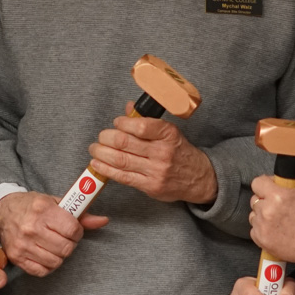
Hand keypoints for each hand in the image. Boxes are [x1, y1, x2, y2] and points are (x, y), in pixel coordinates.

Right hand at [0, 190, 102, 277]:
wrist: (4, 212)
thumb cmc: (32, 206)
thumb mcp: (55, 203)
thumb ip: (80, 214)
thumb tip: (103, 221)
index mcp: (43, 210)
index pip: (72, 230)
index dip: (77, 232)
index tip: (73, 230)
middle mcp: (31, 228)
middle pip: (66, 248)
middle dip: (70, 244)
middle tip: (65, 238)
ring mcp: (22, 244)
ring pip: (56, 261)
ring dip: (59, 255)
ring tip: (54, 245)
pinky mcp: (16, 257)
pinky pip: (42, 271)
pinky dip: (48, 265)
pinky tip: (46, 254)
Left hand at [88, 115, 217, 206]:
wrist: (199, 179)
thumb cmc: (181, 152)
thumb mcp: (170, 132)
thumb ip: (148, 121)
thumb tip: (128, 108)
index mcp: (168, 134)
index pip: (140, 126)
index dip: (122, 123)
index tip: (116, 122)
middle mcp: (162, 152)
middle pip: (125, 143)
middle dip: (106, 138)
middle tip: (101, 136)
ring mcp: (156, 171)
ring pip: (121, 160)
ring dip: (102, 153)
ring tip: (94, 148)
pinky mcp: (150, 186)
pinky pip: (123, 177)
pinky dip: (106, 169)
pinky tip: (97, 164)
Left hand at [247, 177, 294, 262]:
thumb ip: (292, 181)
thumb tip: (282, 180)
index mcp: (277, 195)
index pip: (257, 183)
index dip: (264, 185)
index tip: (269, 188)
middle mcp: (266, 210)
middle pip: (254, 200)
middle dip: (264, 201)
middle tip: (276, 206)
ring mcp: (262, 226)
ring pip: (253, 215)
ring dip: (262, 216)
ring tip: (276, 220)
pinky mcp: (261, 240)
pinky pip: (254, 230)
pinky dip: (262, 230)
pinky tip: (274, 230)